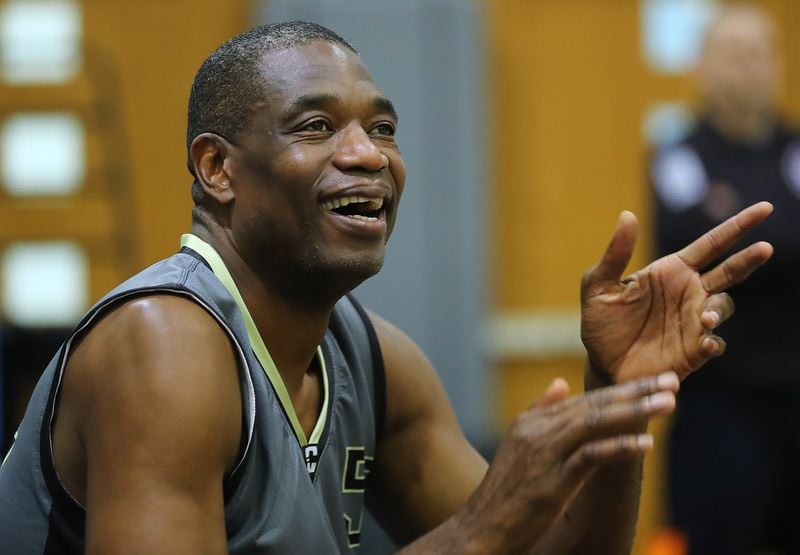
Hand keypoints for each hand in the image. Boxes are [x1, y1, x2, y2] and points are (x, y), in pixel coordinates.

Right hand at [460, 373, 678, 551]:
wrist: (480, 528)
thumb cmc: (504, 492)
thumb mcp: (518, 444)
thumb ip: (539, 412)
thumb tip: (561, 383)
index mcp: (532, 421)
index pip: (584, 398)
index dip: (621, 389)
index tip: (654, 381)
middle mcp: (538, 430)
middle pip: (593, 404)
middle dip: (636, 391)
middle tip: (671, 381)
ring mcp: (545, 454)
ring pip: (595, 422)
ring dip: (634, 411)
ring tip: (667, 402)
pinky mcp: (553, 481)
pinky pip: (591, 457)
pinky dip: (619, 448)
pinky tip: (646, 444)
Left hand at [580, 201, 772, 382]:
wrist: (601, 364)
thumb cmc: (601, 323)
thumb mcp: (598, 286)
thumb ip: (615, 254)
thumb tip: (626, 215)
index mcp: (671, 271)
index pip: (711, 244)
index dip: (738, 226)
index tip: (765, 208)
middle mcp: (690, 293)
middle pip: (729, 271)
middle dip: (748, 258)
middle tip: (765, 248)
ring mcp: (694, 322)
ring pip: (723, 306)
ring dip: (719, 309)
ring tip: (707, 317)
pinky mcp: (693, 351)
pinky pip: (714, 343)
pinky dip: (713, 341)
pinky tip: (704, 340)